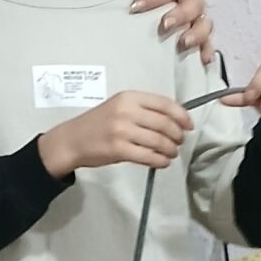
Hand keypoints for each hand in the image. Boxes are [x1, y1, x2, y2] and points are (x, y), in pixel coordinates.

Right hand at [40, 91, 192, 178]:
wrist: (72, 140)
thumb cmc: (97, 124)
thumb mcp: (119, 107)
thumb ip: (143, 110)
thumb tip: (173, 120)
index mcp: (128, 97)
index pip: (164, 104)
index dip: (181, 115)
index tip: (188, 125)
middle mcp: (126, 111)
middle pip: (164, 123)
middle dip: (177, 135)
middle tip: (179, 142)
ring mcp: (122, 131)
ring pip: (158, 141)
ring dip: (170, 150)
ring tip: (171, 153)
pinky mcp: (118, 150)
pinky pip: (148, 156)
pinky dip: (160, 161)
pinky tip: (162, 162)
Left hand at [123, 0, 216, 61]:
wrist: (148, 0)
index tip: (136, 6)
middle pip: (193, 5)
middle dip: (180, 15)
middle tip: (165, 24)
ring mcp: (197, 19)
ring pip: (204, 25)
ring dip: (196, 34)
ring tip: (184, 43)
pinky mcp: (199, 37)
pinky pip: (207, 44)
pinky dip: (207, 51)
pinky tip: (203, 59)